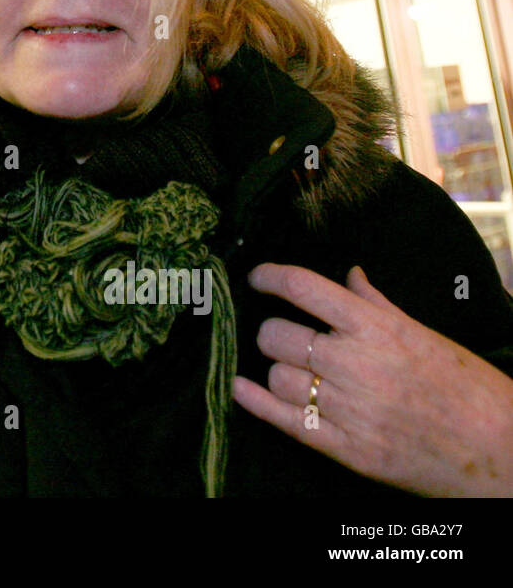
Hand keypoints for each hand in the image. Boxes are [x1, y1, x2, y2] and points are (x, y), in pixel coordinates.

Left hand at [233, 262, 512, 496]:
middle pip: (278, 336)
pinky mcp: (348, 450)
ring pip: (278, 377)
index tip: (257, 276)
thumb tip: (351, 275)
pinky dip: (256, 402)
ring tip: (293, 370)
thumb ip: (379, 305)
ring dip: (277, 371)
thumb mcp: (427, 335)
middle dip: (272, 332)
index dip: (270, 277)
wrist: (503, 452)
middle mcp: (357, 365)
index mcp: (378, 330)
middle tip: (284, 335)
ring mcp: (350, 410)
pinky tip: (241, 389)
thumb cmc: (470, 389)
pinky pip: (285, 421)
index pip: (305, 289)